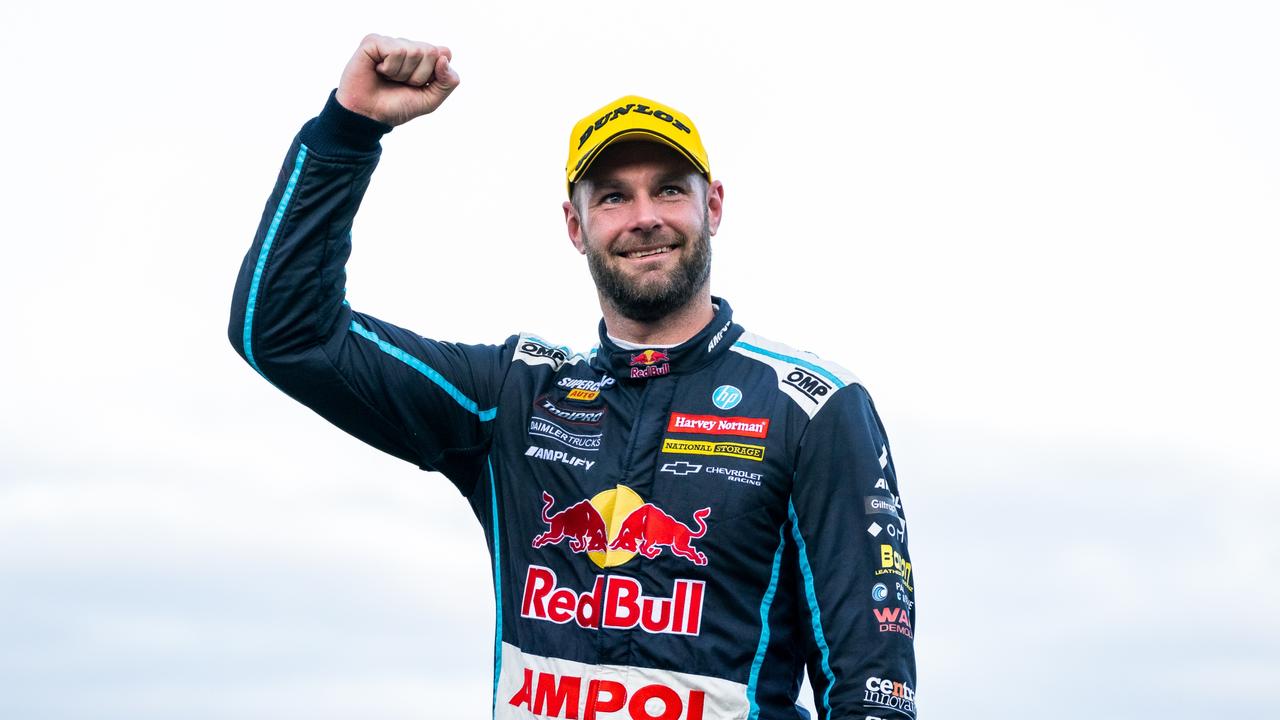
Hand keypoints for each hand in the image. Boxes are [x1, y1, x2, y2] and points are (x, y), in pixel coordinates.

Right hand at [335, 34, 459, 126]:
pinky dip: (390, 68)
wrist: (369, 116)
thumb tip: (444, 58)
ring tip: (389, 78)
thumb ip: (448, 82)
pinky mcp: (373, 41)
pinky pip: (397, 50)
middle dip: (419, 75)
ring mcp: (391, 42)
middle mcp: (408, 46)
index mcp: (423, 57)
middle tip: (401, 83)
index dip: (435, 73)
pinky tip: (378, 71)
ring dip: (403, 74)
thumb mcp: (430, 99)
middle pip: (432, 52)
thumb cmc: (397, 106)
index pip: (445, 53)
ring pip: (415, 51)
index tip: (420, 85)